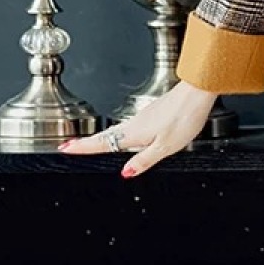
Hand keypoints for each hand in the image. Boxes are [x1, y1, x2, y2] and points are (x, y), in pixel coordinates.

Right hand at [56, 80, 220, 176]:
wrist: (198, 92)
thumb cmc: (185, 117)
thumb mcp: (166, 147)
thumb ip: (144, 160)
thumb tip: (125, 173)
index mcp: (135, 133)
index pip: (103, 143)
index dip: (83, 147)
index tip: (65, 148)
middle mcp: (136, 122)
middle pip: (107, 135)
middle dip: (88, 142)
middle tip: (71, 146)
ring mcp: (145, 115)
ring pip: (119, 129)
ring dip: (103, 136)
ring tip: (92, 144)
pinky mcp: (155, 111)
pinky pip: (131, 124)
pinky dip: (121, 131)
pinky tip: (128, 135)